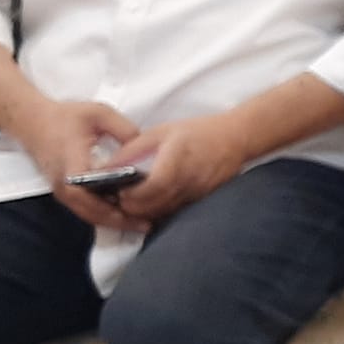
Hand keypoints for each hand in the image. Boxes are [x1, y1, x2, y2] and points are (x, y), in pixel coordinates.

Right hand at [13, 99, 144, 230]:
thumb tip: (145, 152)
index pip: (87, 195)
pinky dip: (103, 214)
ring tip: (139, 223)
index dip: (110, 207)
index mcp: (71, 165)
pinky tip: (124, 213)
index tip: (134, 211)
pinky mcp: (64, 191)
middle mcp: (63, 183)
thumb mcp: (99, 114)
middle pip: (90, 213)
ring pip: (87, 214)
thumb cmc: (64, 116)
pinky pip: (84, 209)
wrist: (32, 121)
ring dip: (112, 221)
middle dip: (118, 221)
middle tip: (145, 225)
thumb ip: (125, 130)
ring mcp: (62, 190)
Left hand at [112, 113, 251, 221]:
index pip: (153, 187)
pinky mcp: (201, 200)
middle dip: (133, 207)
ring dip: (145, 212)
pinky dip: (160, 211)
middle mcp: (188, 180)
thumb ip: (133, 149)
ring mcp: (197, 192)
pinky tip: (152, 203)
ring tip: (133, 202)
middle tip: (119, 200)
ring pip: (164, 212)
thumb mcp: (161, 132)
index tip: (118, 192)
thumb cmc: (198, 132)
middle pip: (156, 205)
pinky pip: (175, 211)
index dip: (133, 194)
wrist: (236, 139)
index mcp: (177, 160)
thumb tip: (107, 167)